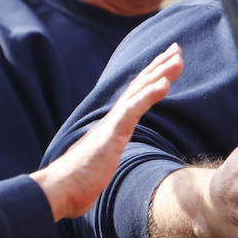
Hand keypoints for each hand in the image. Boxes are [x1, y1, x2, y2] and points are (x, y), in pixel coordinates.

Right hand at [31, 43, 183, 219]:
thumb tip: (109, 159)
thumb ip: (109, 153)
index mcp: (114, 123)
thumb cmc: (80, 180)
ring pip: (139, 91)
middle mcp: (114, 118)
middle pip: (139, 85)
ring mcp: (112, 123)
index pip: (136, 94)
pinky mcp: (112, 133)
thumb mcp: (103, 161)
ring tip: (177, 59)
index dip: (153, 76)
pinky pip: (133, 110)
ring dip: (159, 74)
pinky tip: (164, 84)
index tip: (169, 60)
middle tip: (177, 48)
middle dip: (159, 66)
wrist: (60, 189)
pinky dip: (149, 95)